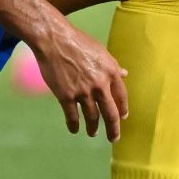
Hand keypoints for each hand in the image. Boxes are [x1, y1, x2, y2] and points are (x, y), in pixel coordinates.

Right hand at [29, 14, 129, 140]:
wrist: (54, 40)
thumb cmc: (77, 41)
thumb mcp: (100, 51)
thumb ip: (112, 66)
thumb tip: (124, 74)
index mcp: (111, 72)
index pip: (122, 97)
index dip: (123, 109)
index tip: (122, 117)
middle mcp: (100, 85)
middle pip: (110, 113)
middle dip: (113, 129)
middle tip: (114, 138)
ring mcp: (83, 92)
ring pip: (92, 117)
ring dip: (93, 128)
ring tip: (93, 133)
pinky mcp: (66, 96)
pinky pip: (72, 116)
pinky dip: (74, 125)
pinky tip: (74, 129)